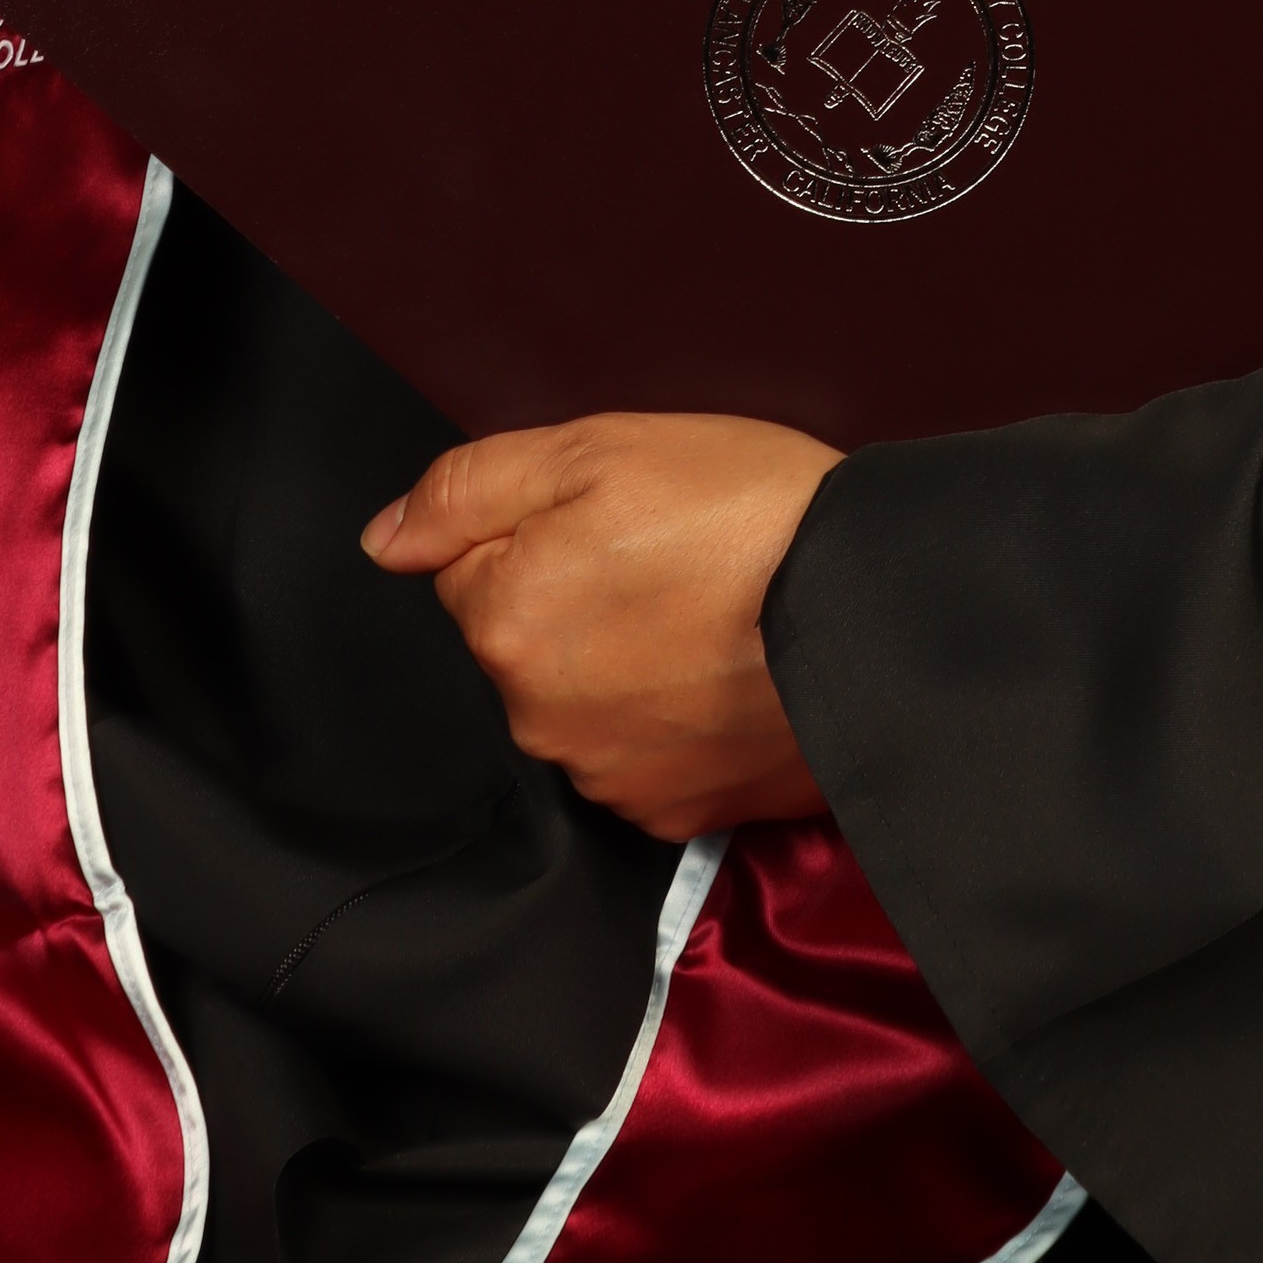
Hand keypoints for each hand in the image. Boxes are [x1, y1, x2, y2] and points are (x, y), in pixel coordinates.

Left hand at [363, 411, 842, 840]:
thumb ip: (470, 488)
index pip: (472, 571)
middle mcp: (539, 717)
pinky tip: (725, 675)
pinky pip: (642, 759)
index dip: (541, 532)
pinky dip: (672, 723)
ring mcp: (607, 775)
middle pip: (523, 643)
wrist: (877, 608)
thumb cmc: (747, 512)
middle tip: (668, 559)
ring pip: (582, 704)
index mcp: (506, 619)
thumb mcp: (598, 448)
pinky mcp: (674, 813)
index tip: (614, 520)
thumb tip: (385, 538)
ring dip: (622, 667)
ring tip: (707, 616)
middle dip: (575, 601)